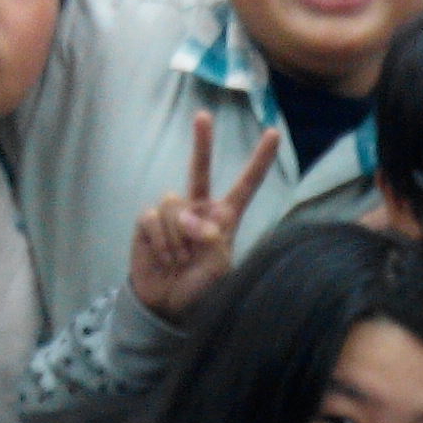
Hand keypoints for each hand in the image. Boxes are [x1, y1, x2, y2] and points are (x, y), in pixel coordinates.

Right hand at [128, 114, 282, 321]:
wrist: (167, 305)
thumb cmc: (199, 287)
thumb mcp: (218, 267)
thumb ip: (212, 239)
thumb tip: (190, 217)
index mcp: (224, 218)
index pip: (245, 185)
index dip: (258, 161)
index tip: (273, 134)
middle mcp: (198, 209)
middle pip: (199, 169)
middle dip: (202, 143)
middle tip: (203, 117)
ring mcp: (172, 213)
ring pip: (174, 204)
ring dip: (178, 237)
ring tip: (180, 261)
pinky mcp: (149, 221)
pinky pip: (154, 218)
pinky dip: (161, 241)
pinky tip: (164, 259)